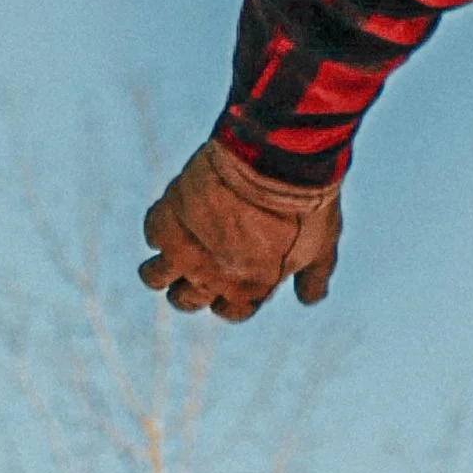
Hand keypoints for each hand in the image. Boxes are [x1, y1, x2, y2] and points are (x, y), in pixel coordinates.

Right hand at [139, 138, 341, 319]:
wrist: (279, 160)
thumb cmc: (305, 204)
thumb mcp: (322, 246)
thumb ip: (313, 277)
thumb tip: (309, 299)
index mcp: (249, 292)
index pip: (228, 311)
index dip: (230, 295)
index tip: (235, 274)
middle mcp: (210, 280)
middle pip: (185, 301)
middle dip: (192, 286)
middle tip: (203, 258)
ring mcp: (184, 251)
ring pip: (154, 276)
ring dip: (161, 266)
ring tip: (176, 243)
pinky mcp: (167, 217)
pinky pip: (151, 232)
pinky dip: (160, 225)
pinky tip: (178, 211)